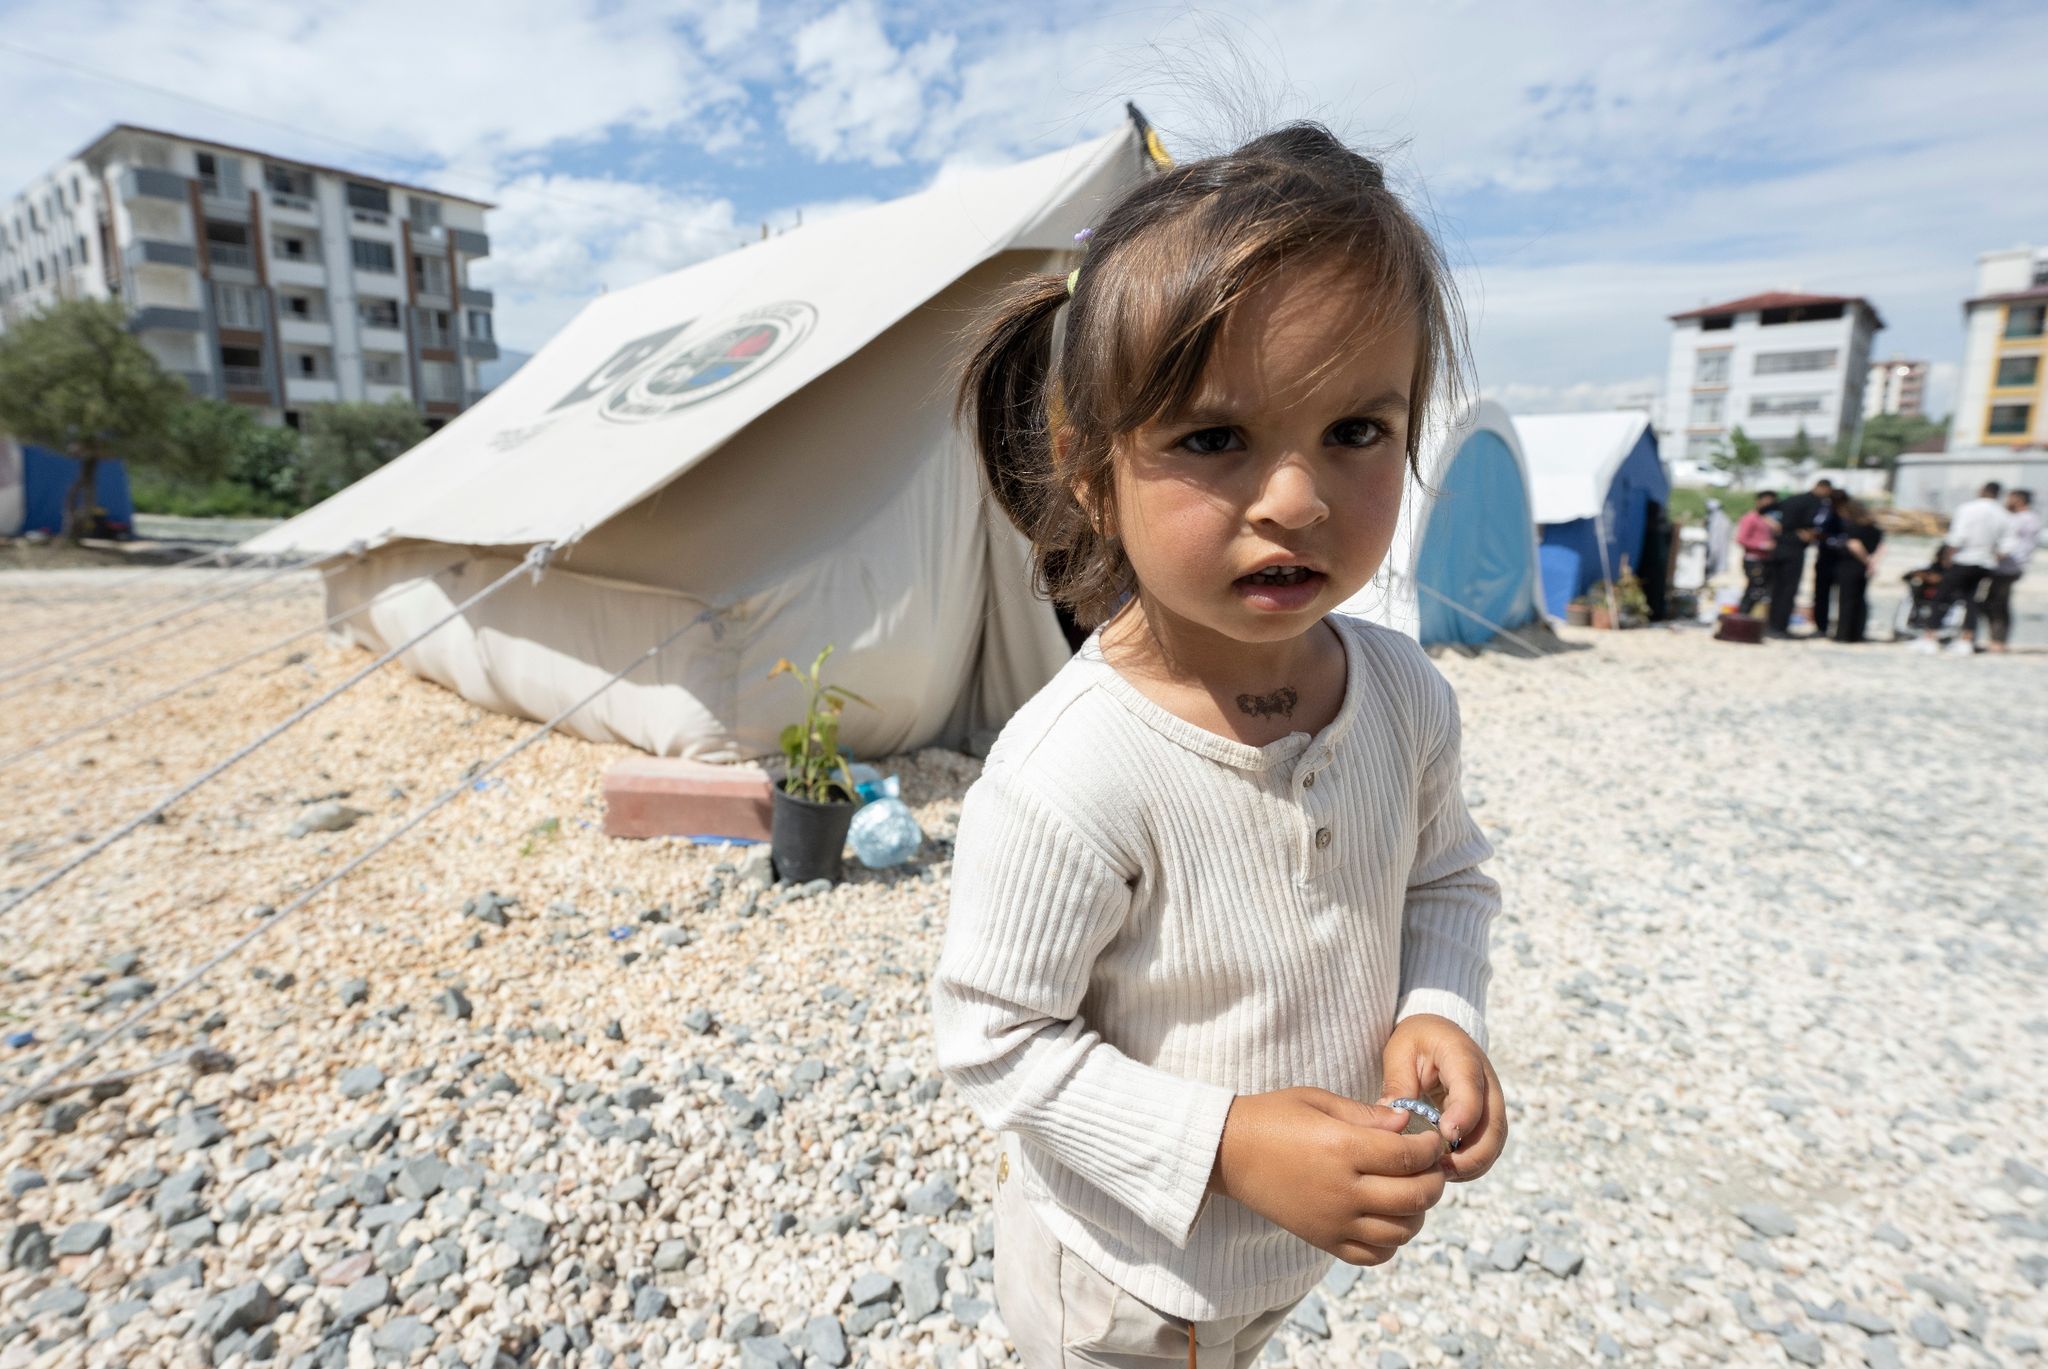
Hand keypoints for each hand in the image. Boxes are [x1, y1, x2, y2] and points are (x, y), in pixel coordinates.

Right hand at [1210, 1088, 1446, 1265]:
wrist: (1228, 1152)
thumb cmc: (1273, 1118)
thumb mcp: (1319, 1101)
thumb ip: (1366, 1114)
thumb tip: (1408, 1124)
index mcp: (1342, 1148)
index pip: (1409, 1156)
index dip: (1431, 1148)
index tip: (1433, 1140)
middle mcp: (1342, 1190)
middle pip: (1415, 1197)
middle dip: (1435, 1179)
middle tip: (1431, 1166)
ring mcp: (1333, 1221)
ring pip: (1401, 1231)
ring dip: (1418, 1212)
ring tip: (1411, 1191)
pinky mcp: (1324, 1240)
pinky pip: (1374, 1255)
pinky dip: (1391, 1241)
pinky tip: (1387, 1218)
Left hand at [1378, 1014, 1507, 1182]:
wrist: (1438, 1036)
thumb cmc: (1416, 1042)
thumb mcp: (1400, 1052)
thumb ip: (1398, 1083)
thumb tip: (1393, 1121)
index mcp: (1462, 1056)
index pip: (1471, 1088)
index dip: (1463, 1114)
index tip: (1445, 1135)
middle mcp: (1486, 1081)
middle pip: (1493, 1124)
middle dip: (1471, 1154)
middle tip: (1439, 1169)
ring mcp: (1491, 1102)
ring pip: (1495, 1142)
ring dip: (1472, 1164)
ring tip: (1438, 1174)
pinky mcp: (1488, 1119)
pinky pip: (1488, 1147)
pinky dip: (1472, 1164)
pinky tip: (1445, 1170)